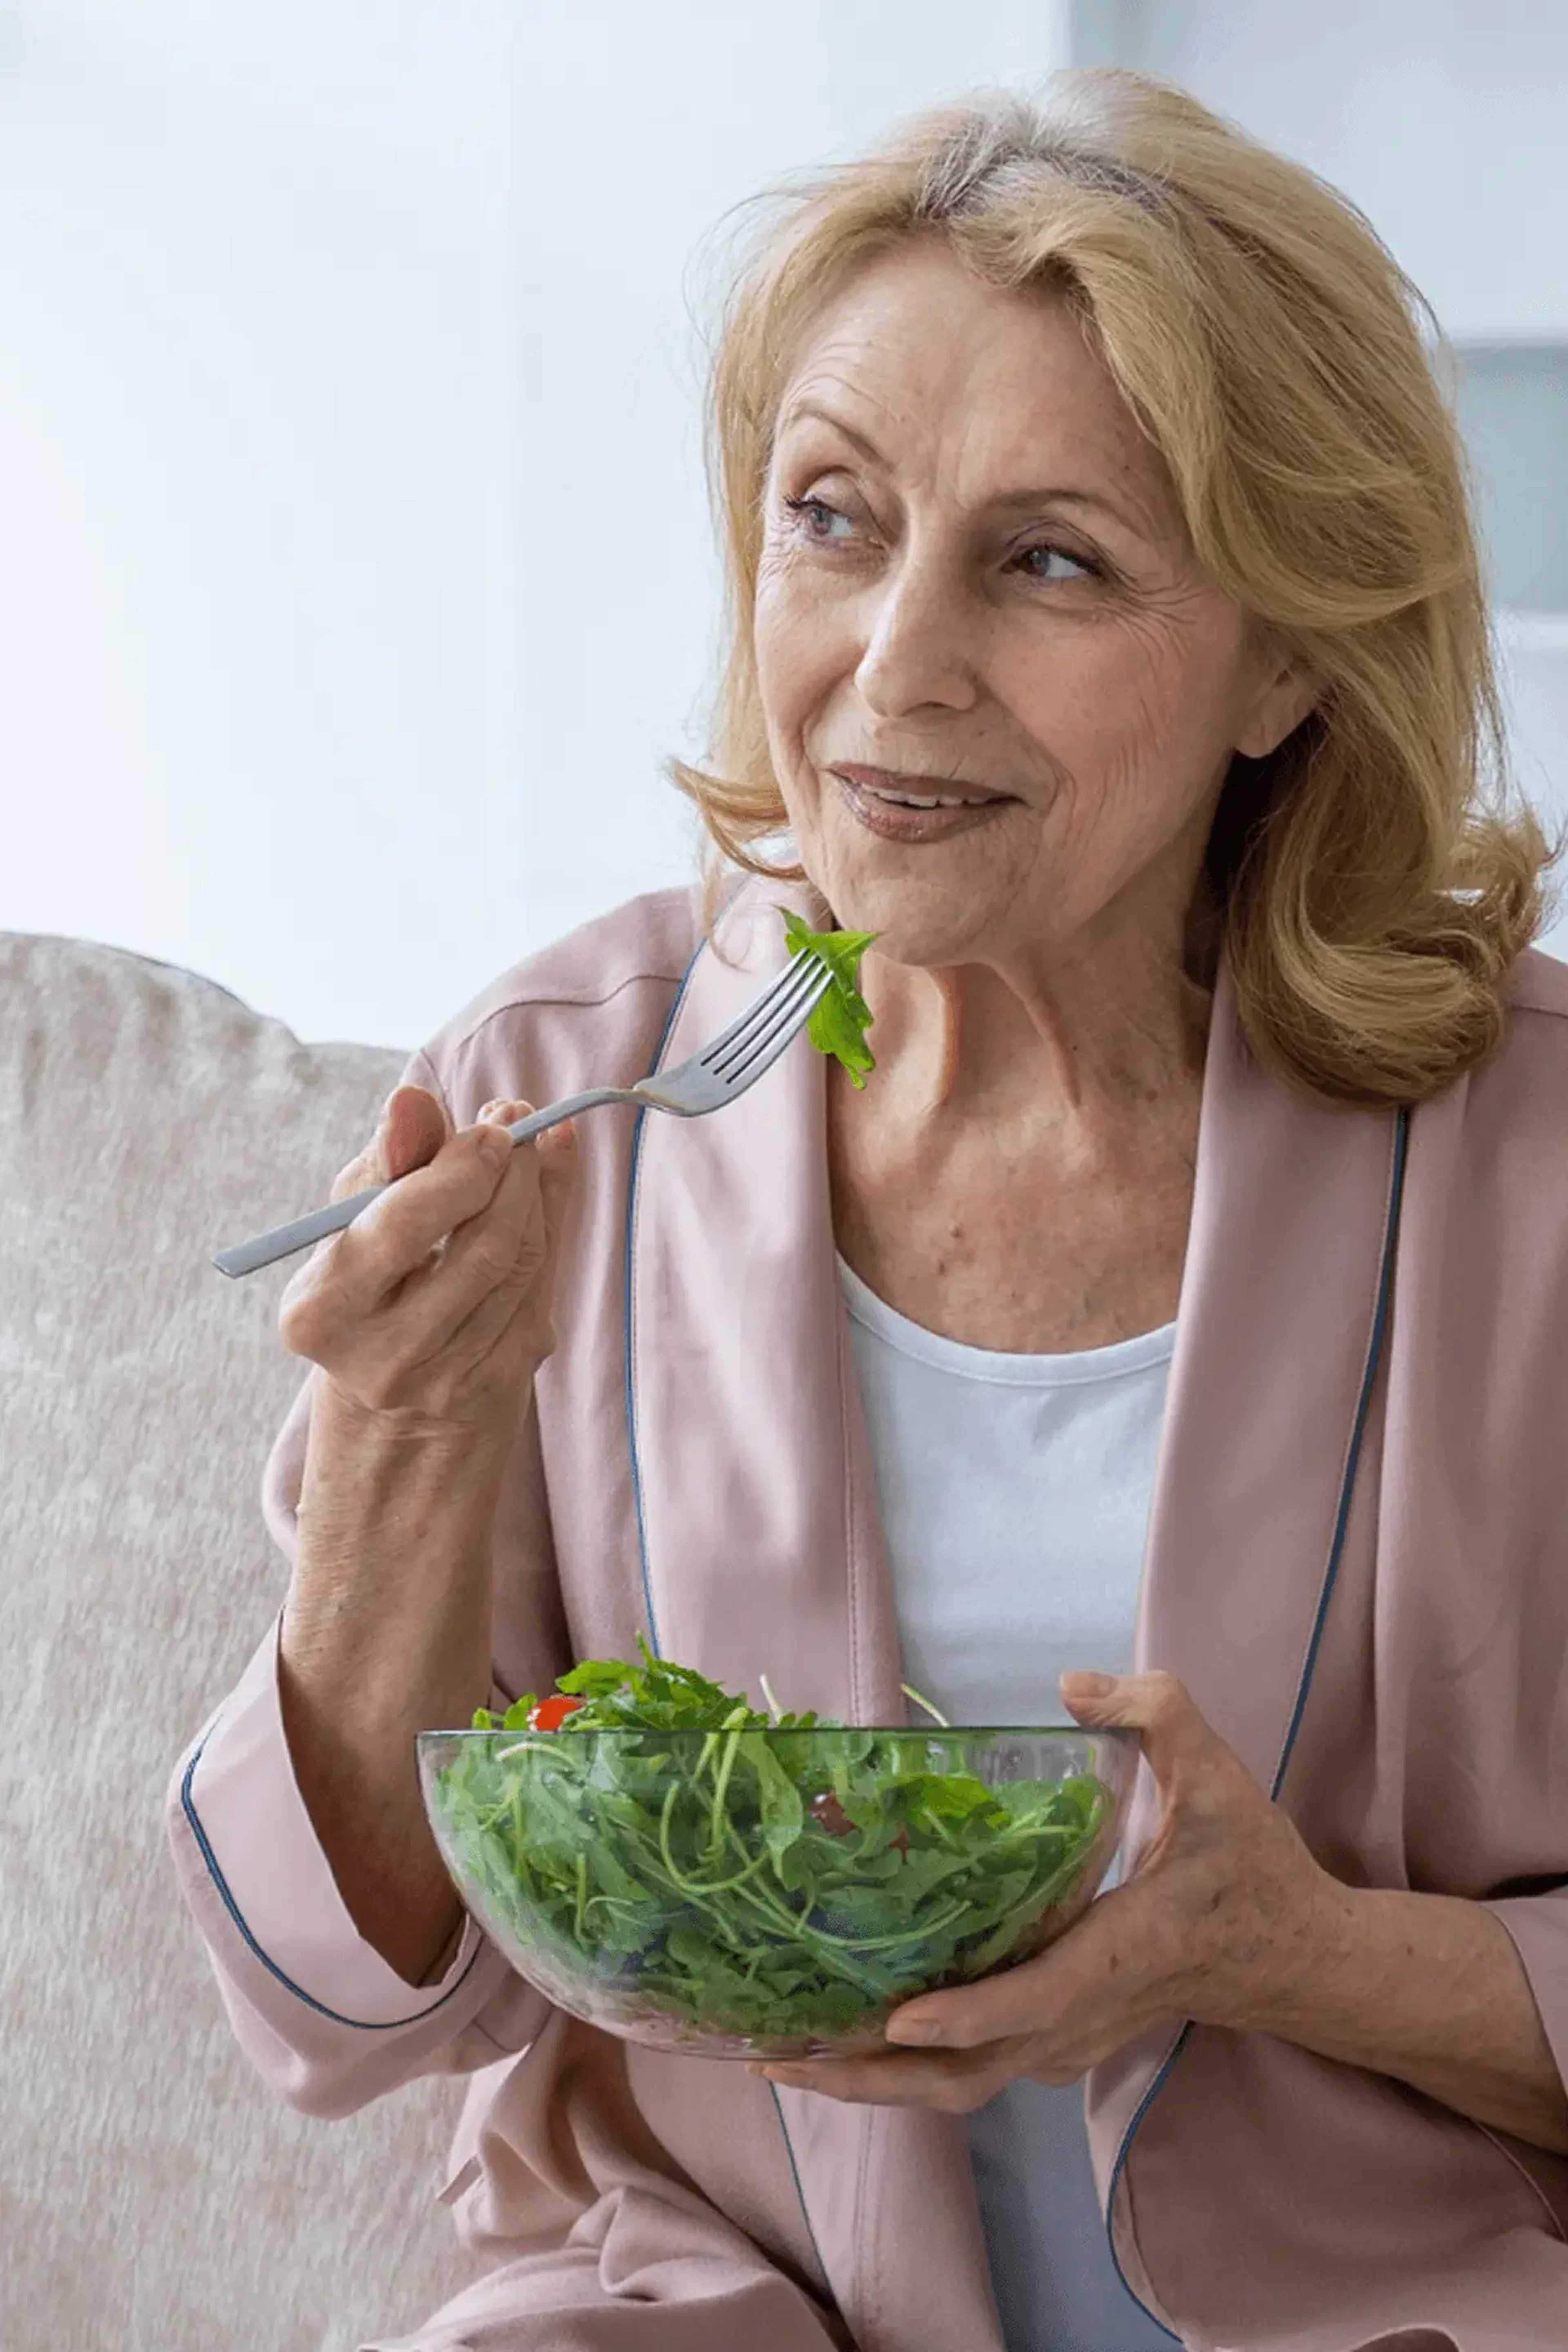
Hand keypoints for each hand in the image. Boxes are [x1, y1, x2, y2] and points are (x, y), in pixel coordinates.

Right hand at [278, 1084, 576, 1433]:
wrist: (395, 1407)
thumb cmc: (370, 1283)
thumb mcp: (357, 1222)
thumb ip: (386, 1160)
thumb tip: (411, 1100)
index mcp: (322, 1311)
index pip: (402, 1226)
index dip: (459, 1168)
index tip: (494, 1123)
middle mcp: (381, 1356)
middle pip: (481, 1247)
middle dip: (512, 1173)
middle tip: (519, 1123)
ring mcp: (445, 1380)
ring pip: (520, 1264)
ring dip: (534, 1194)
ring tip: (526, 1149)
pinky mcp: (497, 1386)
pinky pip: (539, 1290)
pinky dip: (546, 1230)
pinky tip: (539, 1194)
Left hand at [753, 1670, 1338, 2112]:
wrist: (1301, 1960)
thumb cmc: (1254, 1870)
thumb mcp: (1218, 1775)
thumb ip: (1155, 1711)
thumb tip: (1073, 1685)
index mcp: (1121, 1953)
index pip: (1035, 2000)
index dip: (966, 2015)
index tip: (896, 2020)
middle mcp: (1087, 2014)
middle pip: (969, 2072)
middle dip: (872, 2076)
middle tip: (775, 2057)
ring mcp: (1073, 2039)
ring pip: (965, 2084)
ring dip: (876, 2083)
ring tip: (781, 2059)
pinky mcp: (1065, 2040)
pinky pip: (977, 2069)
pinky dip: (908, 2069)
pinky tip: (849, 2041)